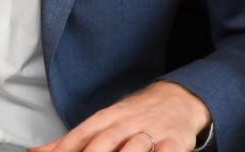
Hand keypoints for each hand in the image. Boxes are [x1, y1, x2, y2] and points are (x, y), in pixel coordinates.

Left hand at [30, 81, 210, 151]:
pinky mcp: (175, 142)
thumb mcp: (102, 121)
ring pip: (134, 147)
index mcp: (105, 119)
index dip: (66, 147)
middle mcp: (126, 124)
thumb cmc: (134, 114)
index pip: (81, 135)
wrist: (178, 98)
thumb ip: (71, 140)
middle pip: (105, 140)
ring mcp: (151, 132)